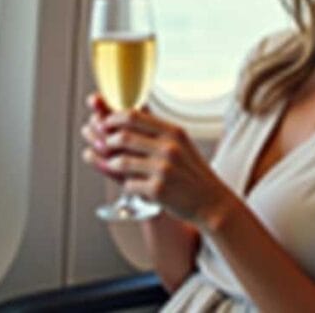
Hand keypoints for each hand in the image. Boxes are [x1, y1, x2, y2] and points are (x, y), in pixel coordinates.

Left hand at [81, 94, 238, 226]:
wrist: (210, 201)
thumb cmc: (191, 172)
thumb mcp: (181, 143)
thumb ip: (157, 129)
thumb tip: (129, 112)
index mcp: (173, 132)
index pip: (133, 116)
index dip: (112, 119)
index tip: (104, 123)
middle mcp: (169, 148)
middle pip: (123, 137)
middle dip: (107, 141)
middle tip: (104, 145)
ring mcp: (163, 169)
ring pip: (121, 161)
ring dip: (111, 164)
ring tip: (113, 166)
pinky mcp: (158, 190)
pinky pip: (128, 184)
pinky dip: (127, 185)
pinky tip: (134, 186)